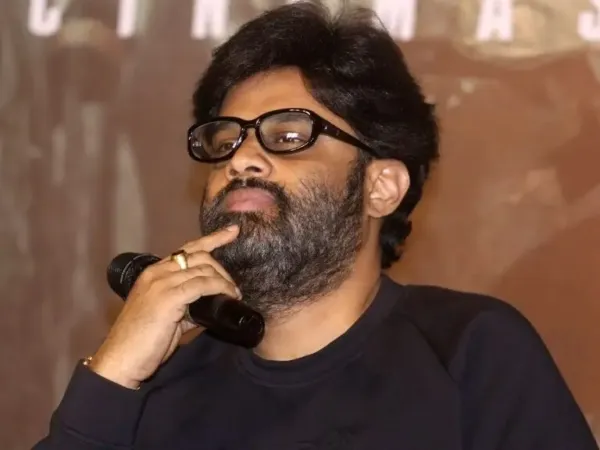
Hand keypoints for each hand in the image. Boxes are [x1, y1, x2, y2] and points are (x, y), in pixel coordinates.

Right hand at [88, 226, 240, 388]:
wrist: (121, 360)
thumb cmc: (143, 342)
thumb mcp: (168, 317)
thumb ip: (187, 306)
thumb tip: (212, 303)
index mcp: (154, 273)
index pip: (187, 249)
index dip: (212, 239)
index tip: (232, 232)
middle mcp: (157, 272)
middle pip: (199, 256)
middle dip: (222, 268)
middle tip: (234, 288)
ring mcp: (161, 282)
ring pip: (203, 268)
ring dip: (224, 281)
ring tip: (234, 295)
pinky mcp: (168, 296)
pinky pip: (202, 284)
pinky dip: (220, 288)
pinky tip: (228, 296)